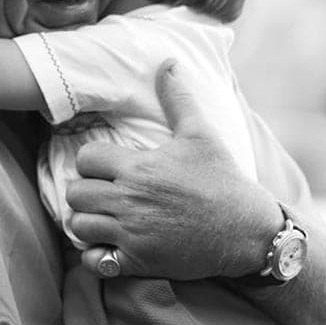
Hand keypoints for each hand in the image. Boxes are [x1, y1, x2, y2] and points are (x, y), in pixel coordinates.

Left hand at [68, 60, 282, 280]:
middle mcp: (130, 200)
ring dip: (87, 221)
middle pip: (76, 192)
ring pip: (79, 225)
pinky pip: (93, 261)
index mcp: (139, 167)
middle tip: (102, 191)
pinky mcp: (139, 262)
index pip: (86, 158)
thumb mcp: (201, 134)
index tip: (107, 165)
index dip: (92, 161)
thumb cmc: (223, 180)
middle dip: (85, 190)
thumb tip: (168, 63)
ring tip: (103, 216)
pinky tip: (109, 244)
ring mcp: (133, 233)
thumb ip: (178, 98)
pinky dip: (95, 255)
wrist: (249, 233)